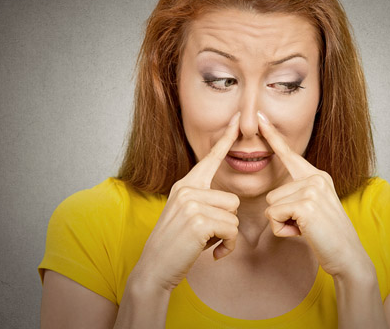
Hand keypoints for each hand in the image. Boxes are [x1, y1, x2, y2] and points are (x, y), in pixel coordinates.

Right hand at [130, 112, 240, 291]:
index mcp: (184, 185)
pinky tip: (212, 253)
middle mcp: (187, 189)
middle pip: (232, 199)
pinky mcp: (198, 220)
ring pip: (233, 216)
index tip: (236, 121)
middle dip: (227, 222)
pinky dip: (227, 246)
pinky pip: (231, 230)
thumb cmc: (175, 246)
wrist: (154, 269)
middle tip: (207, 236)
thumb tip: (230, 204)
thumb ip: (202, 202)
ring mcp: (191, 203)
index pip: (209, 159)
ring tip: (206, 243)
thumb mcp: (185, 216)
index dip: (225, 140)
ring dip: (227, 236)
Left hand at [258, 111, 374, 280]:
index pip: (289, 154)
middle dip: (282, 215)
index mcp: (317, 176)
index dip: (272, 136)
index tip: (259, 117)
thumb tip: (276, 198)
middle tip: (305, 225)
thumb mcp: (314, 209)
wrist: (347, 256)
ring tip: (306, 228)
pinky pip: (273, 216)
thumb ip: (299, 195)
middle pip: (272, 193)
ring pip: (271, 205)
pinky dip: (283, 230)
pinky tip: (303, 233)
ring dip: (283, 223)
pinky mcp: (305, 204)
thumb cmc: (326, 236)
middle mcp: (315, 178)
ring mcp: (312, 189)